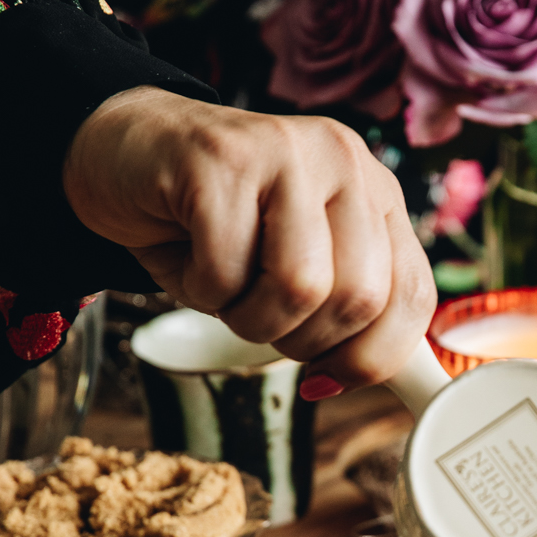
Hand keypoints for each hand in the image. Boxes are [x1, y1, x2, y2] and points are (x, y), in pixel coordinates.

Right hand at [63, 87, 435, 394]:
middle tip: (259, 317)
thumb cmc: (211, 224)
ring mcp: (287, 153)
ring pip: (300, 289)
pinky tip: (188, 256)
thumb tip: (389, 382)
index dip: (374, 359)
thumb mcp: (295, 266)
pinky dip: (199, 291)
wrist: (122, 153)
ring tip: (223, 286)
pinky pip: (226, 272)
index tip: (328, 380)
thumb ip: (347, 312)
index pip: (414, 295)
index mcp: (377, 193)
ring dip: (248, 318)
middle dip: (302, 341)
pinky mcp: (223, 158)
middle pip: (359, 299)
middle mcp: (345, 162)